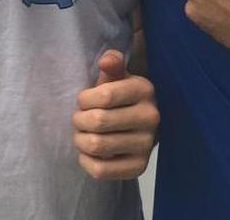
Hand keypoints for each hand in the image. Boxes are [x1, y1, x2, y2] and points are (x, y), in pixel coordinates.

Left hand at [72, 50, 158, 179]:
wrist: (139, 126)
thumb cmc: (121, 97)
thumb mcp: (117, 77)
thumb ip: (112, 64)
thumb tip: (106, 60)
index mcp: (144, 90)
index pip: (104, 96)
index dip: (84, 100)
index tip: (83, 101)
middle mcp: (151, 117)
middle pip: (98, 122)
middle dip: (79, 120)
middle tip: (78, 120)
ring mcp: (147, 144)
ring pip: (97, 146)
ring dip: (80, 140)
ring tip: (81, 135)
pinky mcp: (139, 167)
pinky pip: (101, 170)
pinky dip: (86, 162)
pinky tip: (88, 153)